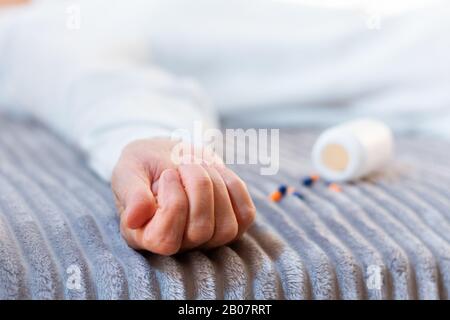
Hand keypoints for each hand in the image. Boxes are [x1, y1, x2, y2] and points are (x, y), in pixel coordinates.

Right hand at [111, 138, 255, 254]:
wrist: (168, 155)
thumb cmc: (144, 164)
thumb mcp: (129, 171)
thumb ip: (131, 194)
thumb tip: (134, 218)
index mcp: (144, 236)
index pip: (165, 240)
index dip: (173, 204)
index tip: (167, 175)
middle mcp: (177, 245)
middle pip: (200, 231)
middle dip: (198, 187)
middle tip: (184, 164)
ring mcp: (206, 239)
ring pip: (226, 229)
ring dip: (217, 187)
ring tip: (200, 167)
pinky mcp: (230, 225)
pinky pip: (245, 216)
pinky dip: (235, 188)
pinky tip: (218, 172)